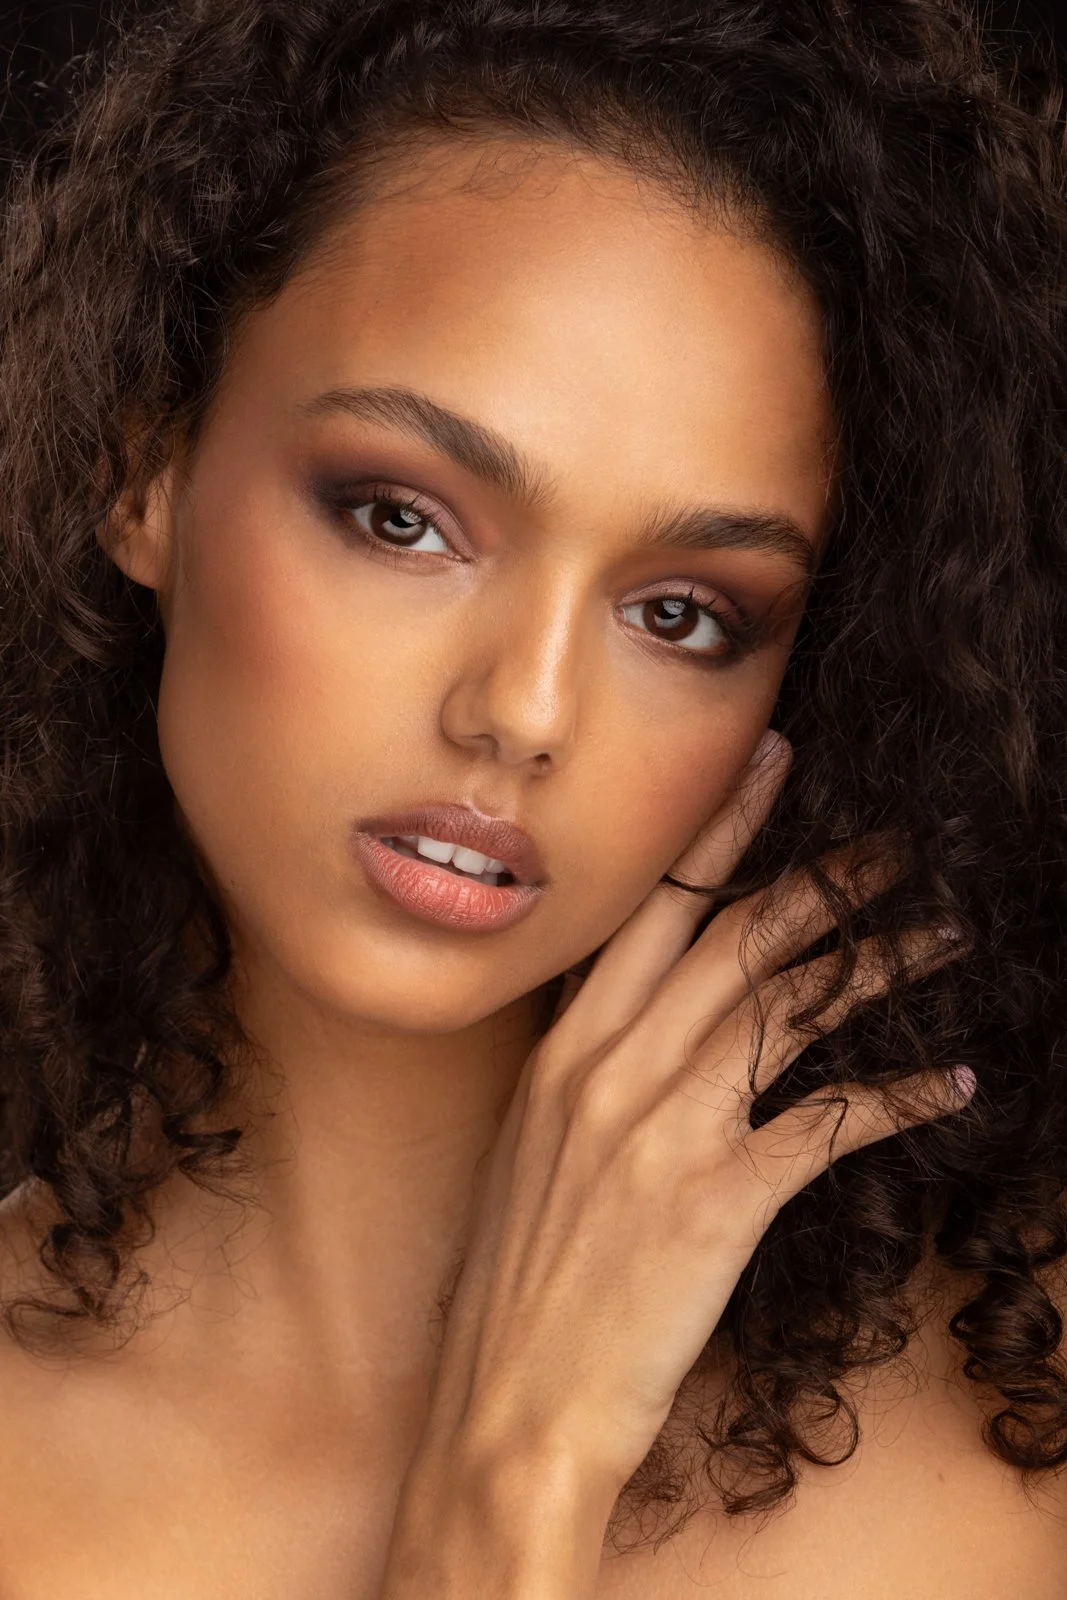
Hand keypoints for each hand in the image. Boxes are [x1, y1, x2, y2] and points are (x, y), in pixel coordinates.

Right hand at [400, 731, 972, 1501]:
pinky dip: (897, 1096)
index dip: (722, 831)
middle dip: (826, 878)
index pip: (655, 909)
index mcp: (565, 1051)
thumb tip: (648, 1027)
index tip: (772, 766)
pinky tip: (948, 1082)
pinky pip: (828, 1123)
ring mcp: (664, 1130)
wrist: (508, 1411)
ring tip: (944, 932)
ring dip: (879, 964)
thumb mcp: (537, 1156)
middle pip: (737, 940)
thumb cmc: (521, 1289)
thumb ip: (589, 1077)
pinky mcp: (719, 1201)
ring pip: (791, 1010)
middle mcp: (613, 1070)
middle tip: (897, 843)